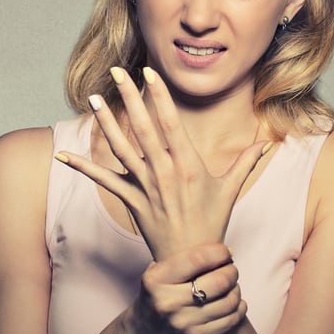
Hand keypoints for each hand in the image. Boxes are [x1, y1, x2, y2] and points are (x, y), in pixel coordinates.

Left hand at [55, 66, 269, 259]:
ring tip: (95, 98)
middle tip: (117, 72)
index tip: (148, 74)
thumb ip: (246, 162)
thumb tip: (269, 144)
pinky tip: (64, 156)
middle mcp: (165, 172)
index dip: (159, 97)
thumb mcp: (230, 190)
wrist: (191, 261)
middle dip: (130, 98)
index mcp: (189, 165)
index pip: (171, 123)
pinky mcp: (131, 201)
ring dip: (106, 123)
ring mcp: (146, 187)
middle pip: (143, 128)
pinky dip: (83, 168)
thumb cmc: (212, 223)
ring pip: (122, 149)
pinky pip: (104, 181)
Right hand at [125, 243, 246, 333]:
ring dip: (236, 290)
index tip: (226, 252)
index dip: (218, 252)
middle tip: (232, 270)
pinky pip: (228, 321)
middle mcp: (167, 302)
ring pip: (228, 302)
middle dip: (232, 272)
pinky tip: (237, 303)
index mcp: (156, 280)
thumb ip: (181, 260)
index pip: (197, 259)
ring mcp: (181, 324)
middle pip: (218, 281)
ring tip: (233, 286)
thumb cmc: (157, 296)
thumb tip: (220, 249)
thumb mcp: (157, 274)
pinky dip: (238, 309)